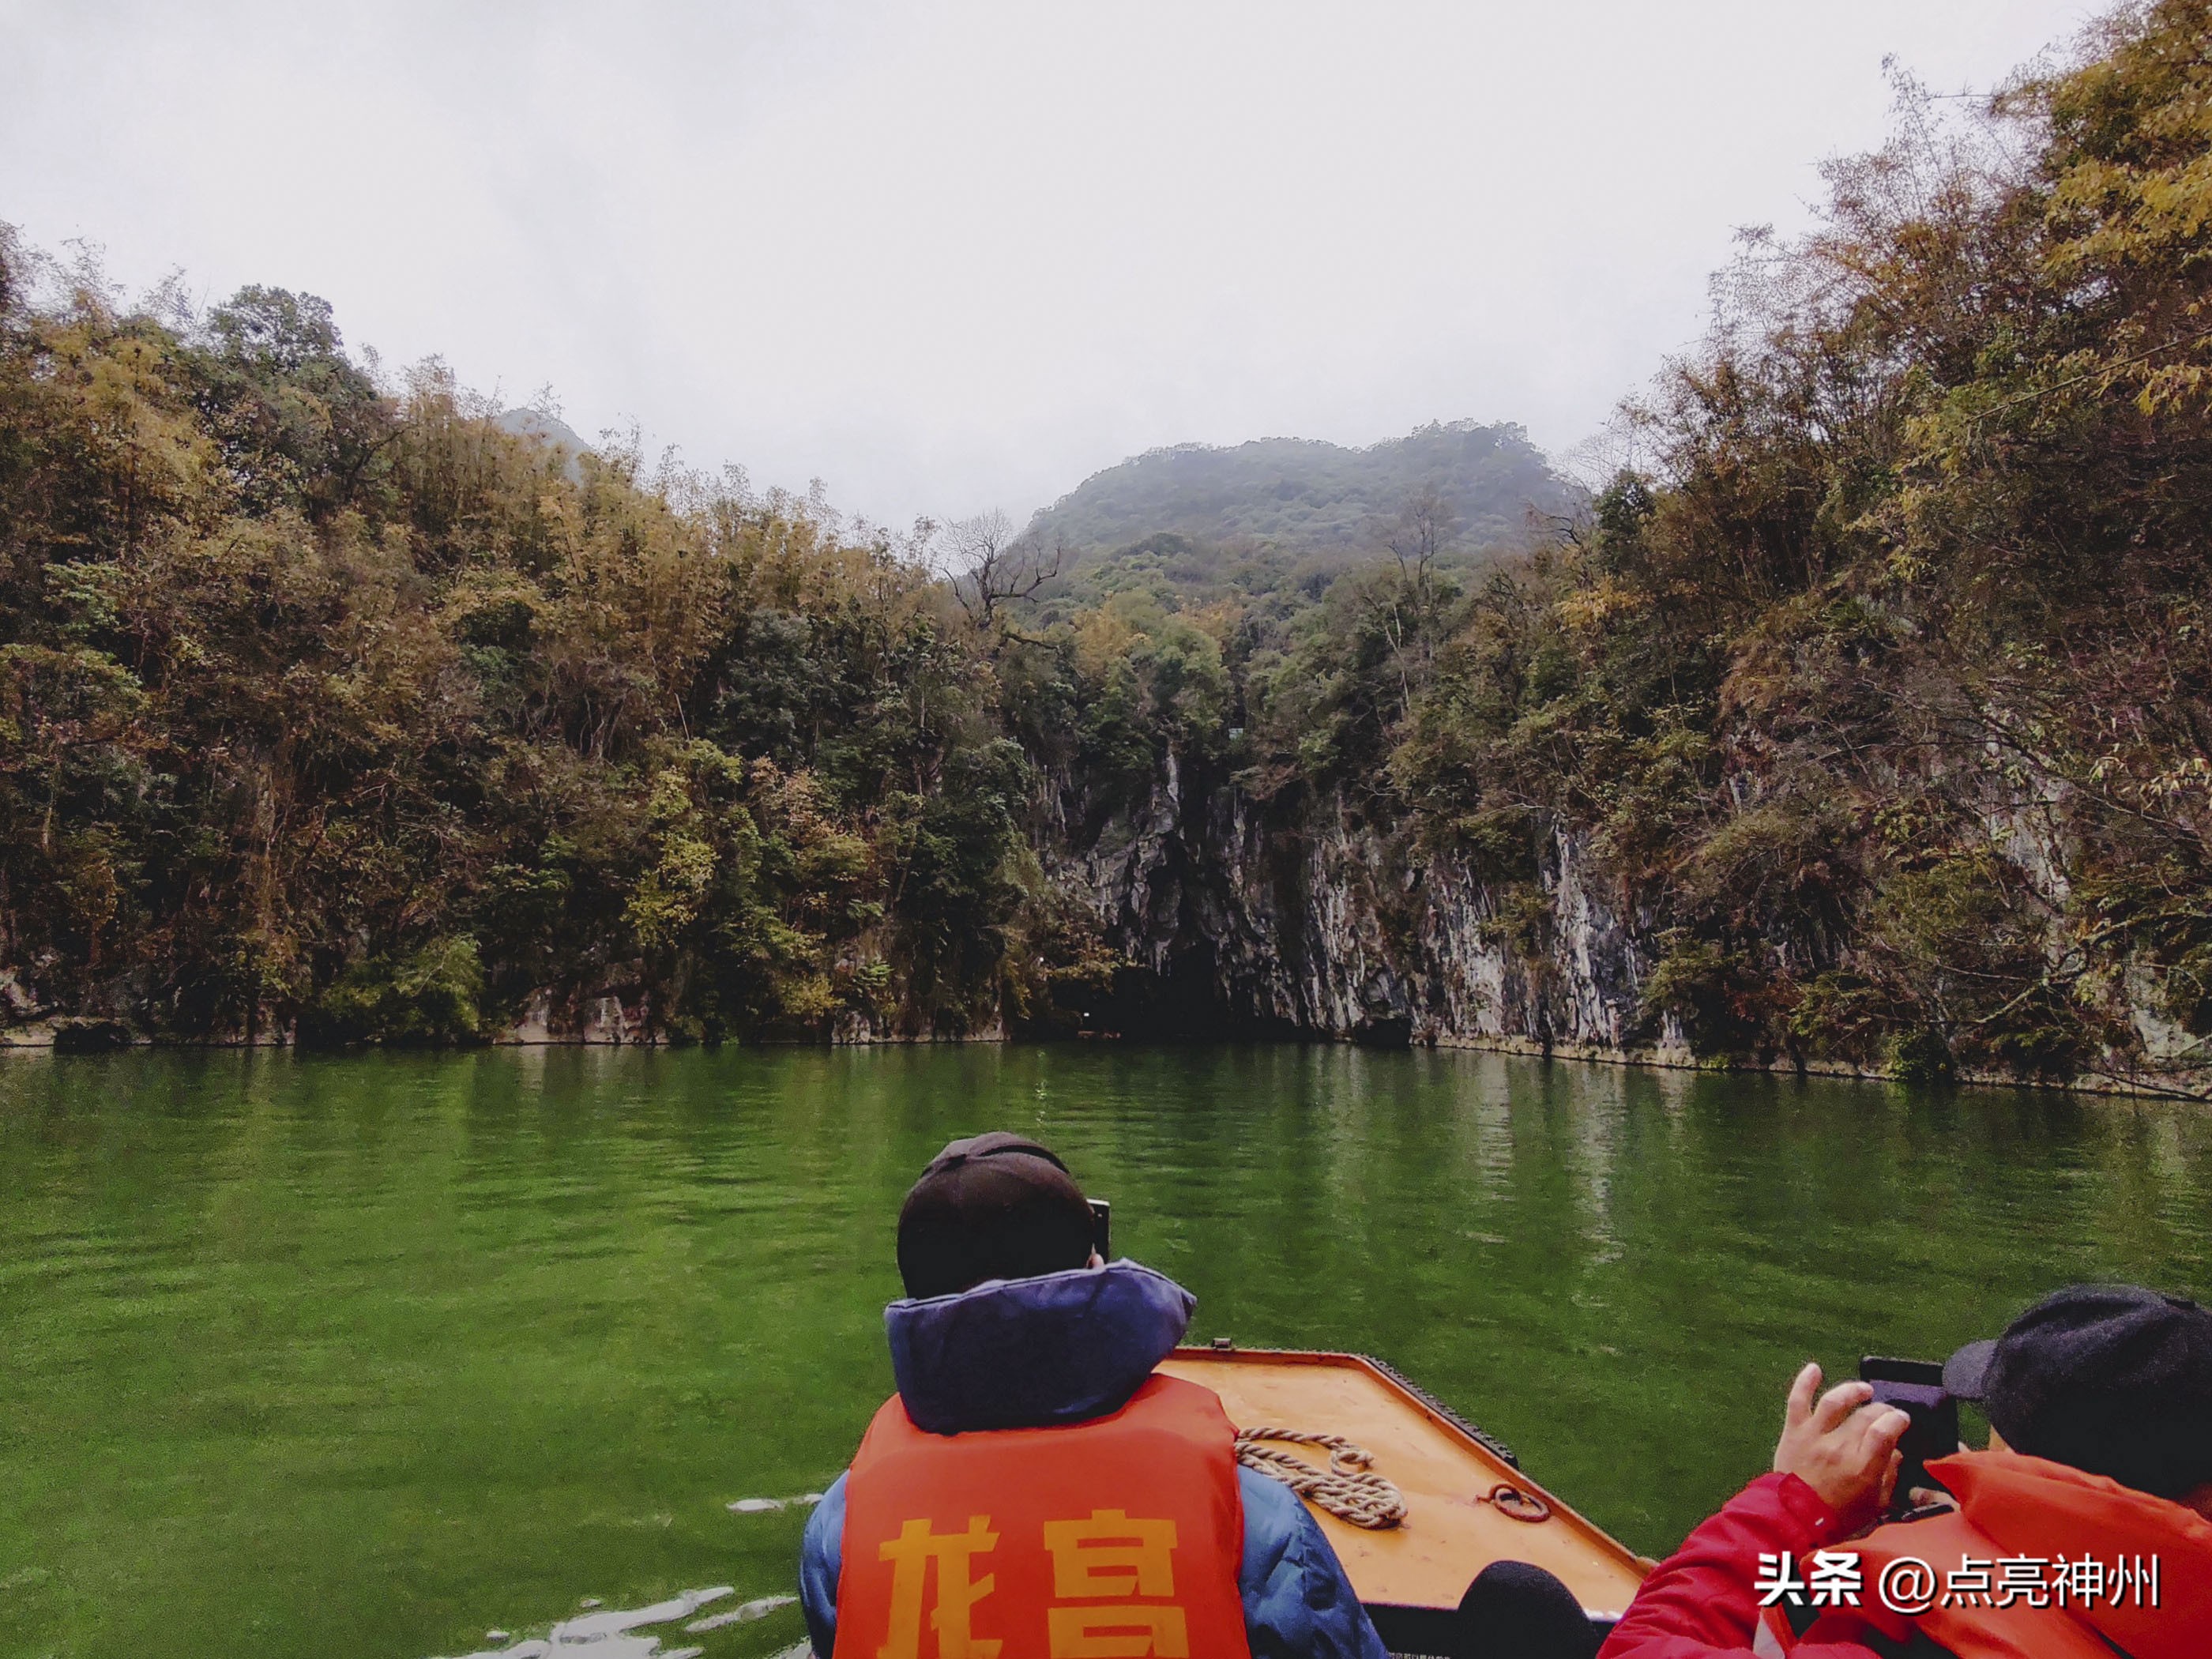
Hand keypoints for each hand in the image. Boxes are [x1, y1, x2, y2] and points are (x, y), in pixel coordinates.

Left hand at [1772, 1362, 1910, 1531]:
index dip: (1897, 1419)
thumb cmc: (1838, 1516)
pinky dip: (1804, 1382)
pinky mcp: (1793, 1432)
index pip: (1885, 1431)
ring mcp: (1814, 1436)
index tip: (1902, 1419)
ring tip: (1865, 1391)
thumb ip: (1889, 1476)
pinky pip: (1798, 1400)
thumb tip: (1896, 1452)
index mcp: (1862, 1467)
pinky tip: (1814, 1368)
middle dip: (1882, 1409)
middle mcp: (1839, 1447)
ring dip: (1853, 1391)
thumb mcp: (1876, 1505)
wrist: (1793, 1519)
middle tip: (1886, 1413)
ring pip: (1835, 1401)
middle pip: (1865, 1415)